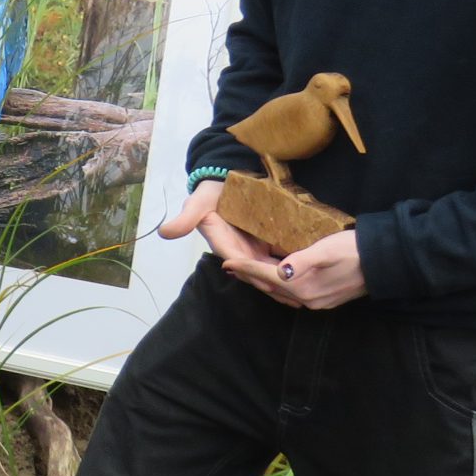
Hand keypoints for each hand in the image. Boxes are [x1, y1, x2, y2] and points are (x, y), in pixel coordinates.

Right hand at [161, 178, 304, 307]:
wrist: (225, 178)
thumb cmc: (211, 191)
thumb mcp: (198, 202)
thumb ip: (185, 219)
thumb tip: (165, 233)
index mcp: (224, 245)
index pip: (240, 264)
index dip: (255, 274)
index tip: (270, 283)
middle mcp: (241, 252)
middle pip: (259, 273)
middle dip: (277, 285)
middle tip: (297, 298)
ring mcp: (255, 248)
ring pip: (271, 269)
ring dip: (287, 280)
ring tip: (308, 291)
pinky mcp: (267, 242)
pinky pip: (280, 257)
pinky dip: (293, 265)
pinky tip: (310, 271)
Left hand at [225, 229, 364, 310]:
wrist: (383, 263)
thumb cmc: (353, 250)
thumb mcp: (326, 250)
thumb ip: (303, 260)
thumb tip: (281, 270)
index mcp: (303, 286)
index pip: (265, 276)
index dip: (245, 268)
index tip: (226, 263)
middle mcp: (306, 299)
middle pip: (269, 287)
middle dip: (249, 277)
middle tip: (230, 268)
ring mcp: (316, 302)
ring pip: (280, 293)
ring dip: (262, 283)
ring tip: (247, 273)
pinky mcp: (324, 299)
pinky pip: (292, 295)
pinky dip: (278, 286)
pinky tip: (276, 278)